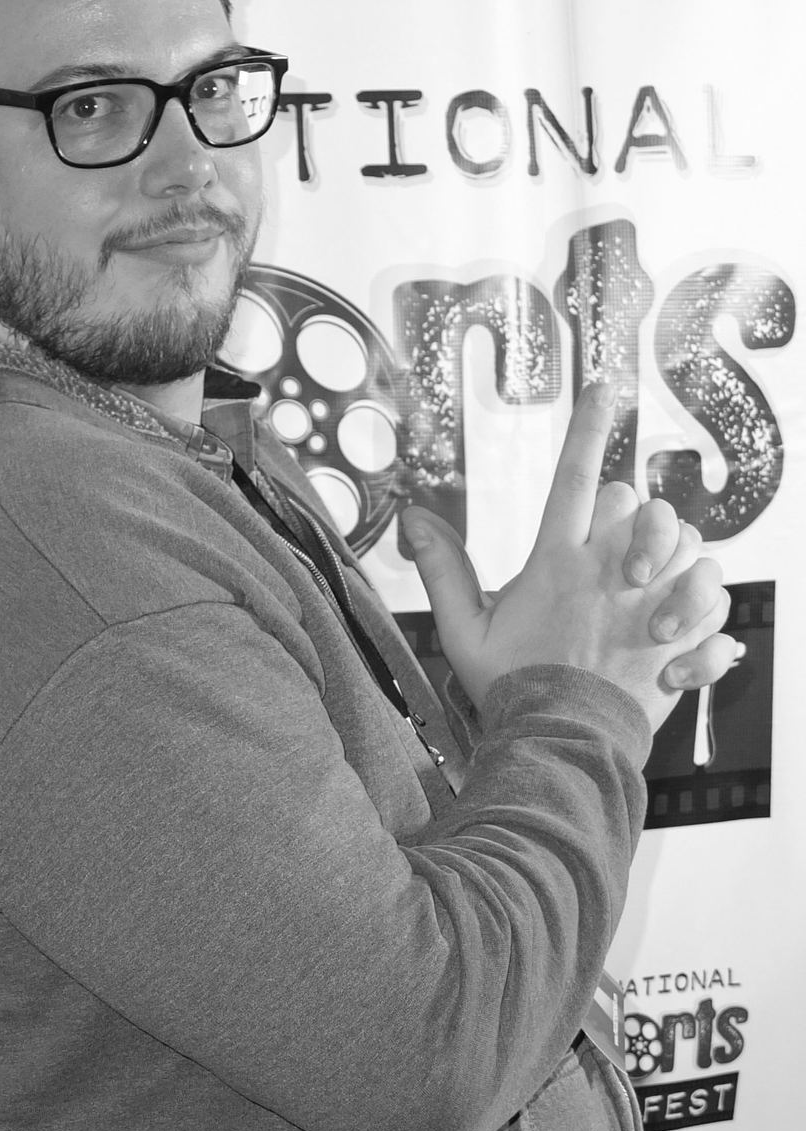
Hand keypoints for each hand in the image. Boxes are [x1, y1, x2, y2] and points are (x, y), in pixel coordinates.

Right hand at [400, 384, 732, 728]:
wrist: (562, 742)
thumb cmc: (513, 688)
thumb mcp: (462, 630)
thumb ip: (442, 571)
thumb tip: (413, 519)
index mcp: (555, 563)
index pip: (573, 478)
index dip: (587, 428)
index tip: (604, 388)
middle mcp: (610, 572)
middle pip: (635, 503)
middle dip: (632, 515)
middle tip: (618, 550)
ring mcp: (651, 601)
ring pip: (688, 543)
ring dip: (677, 559)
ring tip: (653, 592)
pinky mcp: (683, 636)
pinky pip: (717, 601)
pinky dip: (708, 611)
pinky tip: (682, 632)